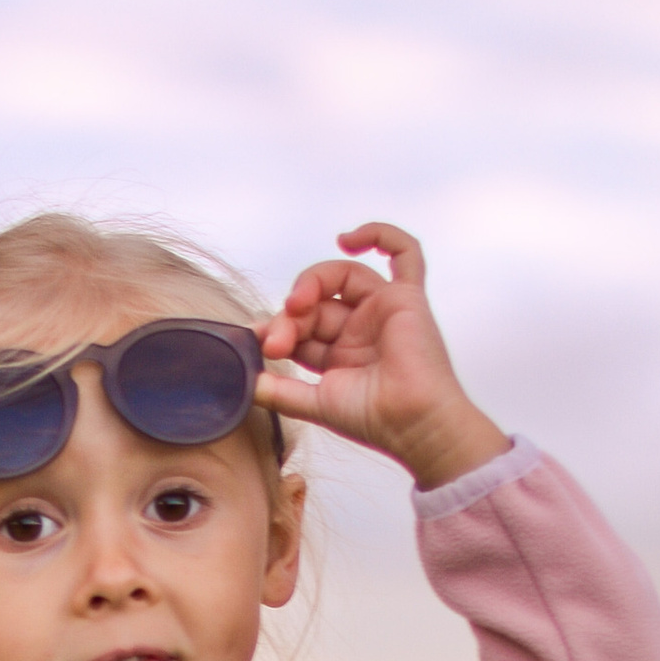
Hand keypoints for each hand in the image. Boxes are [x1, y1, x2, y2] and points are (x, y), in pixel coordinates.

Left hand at [258, 225, 509, 491]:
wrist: (413, 424)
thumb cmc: (375, 420)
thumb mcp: (314, 404)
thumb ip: (279, 392)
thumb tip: (246, 383)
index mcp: (340, 354)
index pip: (302, 327)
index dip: (278, 329)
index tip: (259, 342)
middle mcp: (361, 329)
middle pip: (317, 303)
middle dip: (290, 316)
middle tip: (276, 339)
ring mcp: (383, 310)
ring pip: (341, 276)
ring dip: (312, 282)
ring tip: (297, 303)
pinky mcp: (407, 298)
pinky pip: (404, 253)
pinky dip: (380, 236)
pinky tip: (347, 240)